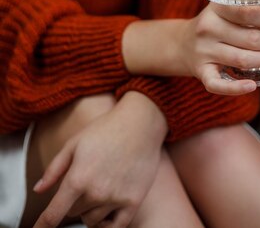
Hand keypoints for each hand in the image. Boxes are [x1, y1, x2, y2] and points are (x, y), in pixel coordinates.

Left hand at [33, 92, 166, 227]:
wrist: (141, 122)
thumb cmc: (106, 129)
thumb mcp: (74, 143)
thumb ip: (54, 168)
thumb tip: (38, 190)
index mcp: (77, 178)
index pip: (53, 214)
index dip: (43, 225)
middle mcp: (96, 193)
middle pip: (73, 213)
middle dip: (74, 201)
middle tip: (85, 179)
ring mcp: (116, 199)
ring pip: (92, 220)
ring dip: (90, 210)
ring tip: (98, 189)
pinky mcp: (133, 201)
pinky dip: (106, 224)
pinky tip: (107, 212)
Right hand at [181, 2, 259, 94]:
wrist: (182, 43)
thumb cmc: (215, 24)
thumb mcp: (228, 9)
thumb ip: (255, 10)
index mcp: (215, 9)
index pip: (246, 12)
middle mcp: (207, 29)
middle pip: (249, 38)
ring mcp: (203, 52)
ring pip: (242, 60)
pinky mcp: (201, 72)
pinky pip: (218, 85)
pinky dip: (236, 88)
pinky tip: (252, 85)